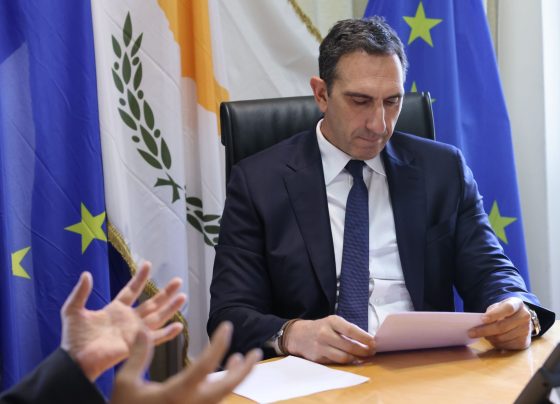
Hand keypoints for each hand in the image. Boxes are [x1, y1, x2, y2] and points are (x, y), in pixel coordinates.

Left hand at [60, 262, 185, 380]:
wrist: (75, 359)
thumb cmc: (73, 338)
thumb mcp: (73, 310)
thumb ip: (81, 292)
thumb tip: (86, 274)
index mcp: (115, 310)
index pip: (132, 291)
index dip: (140, 278)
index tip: (148, 264)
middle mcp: (128, 320)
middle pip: (151, 303)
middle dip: (165, 292)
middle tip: (178, 280)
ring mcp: (134, 332)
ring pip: (157, 317)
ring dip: (170, 307)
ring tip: (183, 296)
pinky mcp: (137, 344)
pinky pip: (155, 338)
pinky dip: (167, 333)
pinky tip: (179, 325)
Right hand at [111, 322, 261, 403]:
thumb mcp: (126, 382)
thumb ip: (138, 356)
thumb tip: (142, 329)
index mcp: (177, 393)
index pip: (206, 365)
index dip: (219, 344)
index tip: (227, 327)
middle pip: (228, 386)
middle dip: (244, 369)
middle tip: (256, 352)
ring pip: (223, 394)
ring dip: (235, 376)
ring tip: (240, 359)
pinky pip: (214, 400)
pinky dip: (221, 386)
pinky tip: (221, 376)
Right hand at [284, 315, 375, 363]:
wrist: (299, 335)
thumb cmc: (322, 328)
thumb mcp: (333, 323)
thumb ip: (348, 330)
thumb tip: (368, 341)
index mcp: (331, 321)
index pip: (350, 330)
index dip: (364, 338)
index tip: (374, 342)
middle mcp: (325, 333)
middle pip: (348, 345)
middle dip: (363, 351)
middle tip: (372, 352)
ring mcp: (321, 347)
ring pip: (343, 357)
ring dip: (356, 359)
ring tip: (363, 358)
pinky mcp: (318, 358)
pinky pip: (336, 362)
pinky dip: (346, 362)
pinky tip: (352, 360)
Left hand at [468, 297, 531, 349]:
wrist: (520, 318)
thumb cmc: (504, 311)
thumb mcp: (498, 306)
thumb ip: (491, 311)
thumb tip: (481, 322)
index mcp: (517, 304)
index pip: (507, 308)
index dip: (495, 314)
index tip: (482, 319)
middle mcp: (525, 317)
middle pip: (502, 326)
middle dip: (484, 330)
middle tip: (471, 333)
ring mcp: (526, 330)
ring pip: (502, 338)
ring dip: (489, 338)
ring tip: (482, 335)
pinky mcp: (524, 342)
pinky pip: (505, 346)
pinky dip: (495, 343)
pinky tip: (492, 339)